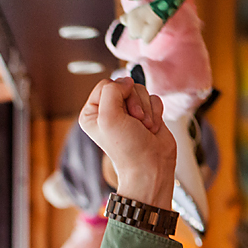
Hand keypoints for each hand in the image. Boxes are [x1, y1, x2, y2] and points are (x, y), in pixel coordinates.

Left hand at [78, 77, 175, 208]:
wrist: (151, 165)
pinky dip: (155, 113)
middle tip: (135, 122)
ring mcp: (128, 112)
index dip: (118, 94)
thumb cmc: (127, 148)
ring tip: (143, 128)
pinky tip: (151, 128)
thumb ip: (112, 91)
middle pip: (125, 86)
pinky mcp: (146, 113)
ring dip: (146, 110)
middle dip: (134, 103)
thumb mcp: (109, 117)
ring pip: (141, 91)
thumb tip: (127, 82)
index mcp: (92, 113)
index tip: (122, 114)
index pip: (105, 84)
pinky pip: (154, 98)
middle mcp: (109, 111)